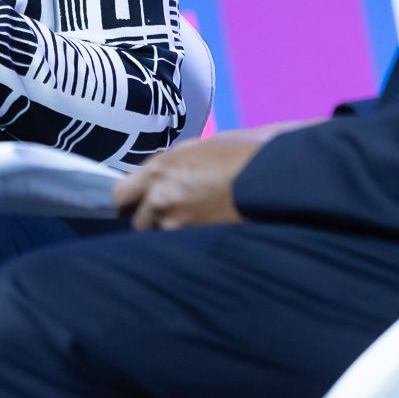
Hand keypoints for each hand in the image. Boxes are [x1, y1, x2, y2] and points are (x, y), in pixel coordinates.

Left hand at [113, 130, 273, 230]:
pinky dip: (190, 246)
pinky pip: (181, 250)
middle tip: (173, 219)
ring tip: (197, 227)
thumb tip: (161, 176)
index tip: (137, 207)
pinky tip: (206, 238)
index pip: (120, 196)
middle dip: (151, 222)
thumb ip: (174, 164)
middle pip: (138, 223)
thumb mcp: (202, 147)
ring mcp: (177, 223)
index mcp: (160, 169)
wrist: (278, 176)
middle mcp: (160, 197)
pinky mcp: (197, 243)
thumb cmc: (246, 154)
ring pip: (160, 240)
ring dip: (173, 236)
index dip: (129, 204)